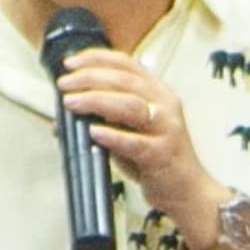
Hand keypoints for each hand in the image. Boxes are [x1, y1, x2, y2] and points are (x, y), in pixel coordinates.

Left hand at [57, 49, 214, 227]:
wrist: (186, 190)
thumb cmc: (154, 159)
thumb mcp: (130, 131)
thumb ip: (104, 118)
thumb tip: (63, 117)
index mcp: (157, 92)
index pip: (125, 64)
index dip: (95, 59)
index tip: (69, 63)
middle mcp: (164, 104)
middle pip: (124, 81)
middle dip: (89, 78)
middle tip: (64, 84)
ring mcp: (166, 128)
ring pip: (130, 106)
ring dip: (96, 101)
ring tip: (71, 103)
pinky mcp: (162, 154)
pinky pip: (135, 143)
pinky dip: (112, 136)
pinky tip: (93, 132)